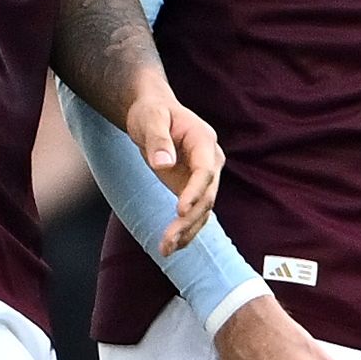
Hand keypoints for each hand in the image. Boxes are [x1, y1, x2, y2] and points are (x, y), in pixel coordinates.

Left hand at [124, 85, 222, 251]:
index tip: (180, 210)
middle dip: (189, 220)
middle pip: (207, 196)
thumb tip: (164, 164)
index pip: (206, 171)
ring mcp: (204, 176)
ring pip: (203, 209)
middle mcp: (210, 161)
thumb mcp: (150, 118)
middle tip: (168, 240)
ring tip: (165, 249)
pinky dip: (185, 230)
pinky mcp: (193, 187)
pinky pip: (195, 212)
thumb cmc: (151, 111)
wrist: (153, 110)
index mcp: (204, 141)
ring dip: (187, 231)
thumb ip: (157, 140)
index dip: (195, 191)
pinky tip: (172, 246)